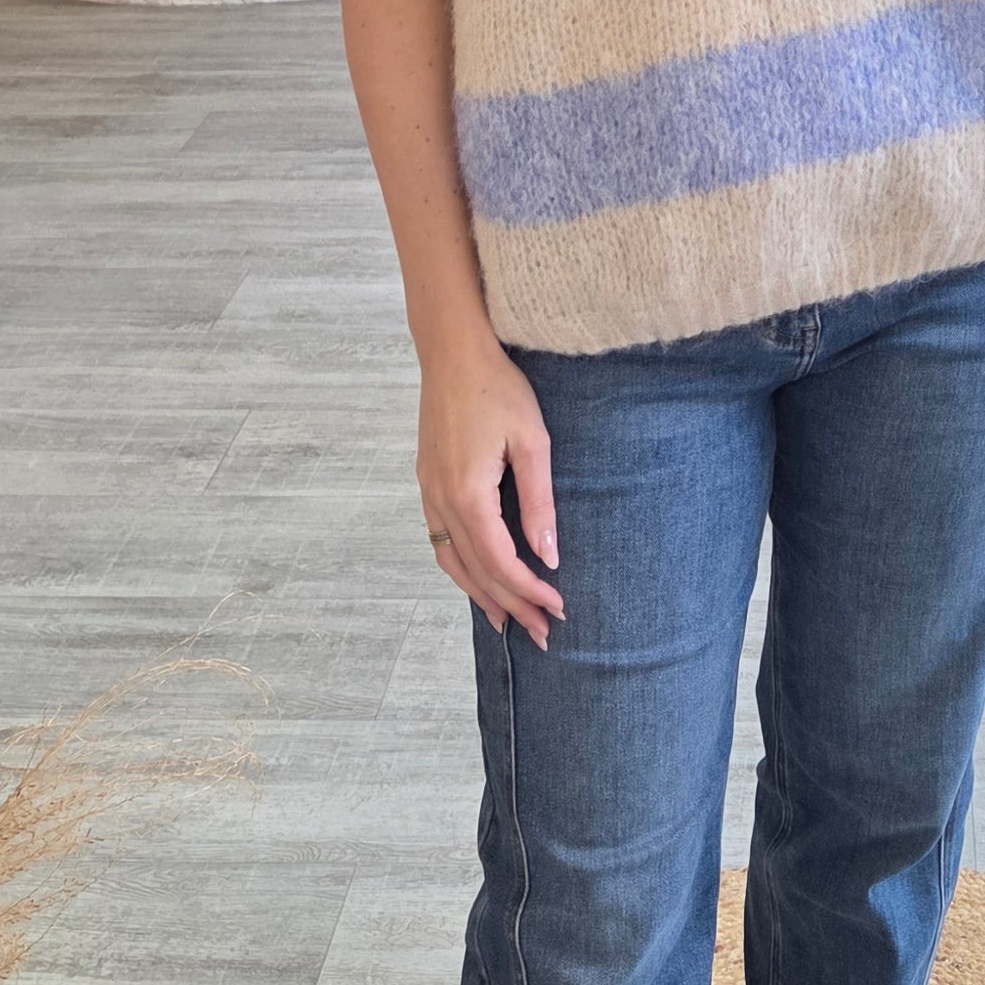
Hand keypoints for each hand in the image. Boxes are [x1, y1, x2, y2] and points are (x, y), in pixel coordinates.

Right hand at [417, 334, 562, 647]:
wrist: (453, 351)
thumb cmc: (498, 388)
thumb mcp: (532, 441)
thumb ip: (539, 502)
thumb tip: (548, 553)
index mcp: (467, 493)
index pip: (500, 561)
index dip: (529, 591)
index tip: (558, 608)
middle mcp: (440, 500)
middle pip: (475, 570)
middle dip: (510, 604)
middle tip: (541, 633)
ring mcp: (428, 492)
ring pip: (451, 561)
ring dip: (481, 594)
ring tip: (509, 620)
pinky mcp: (427, 482)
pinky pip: (440, 540)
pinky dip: (461, 568)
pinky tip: (479, 578)